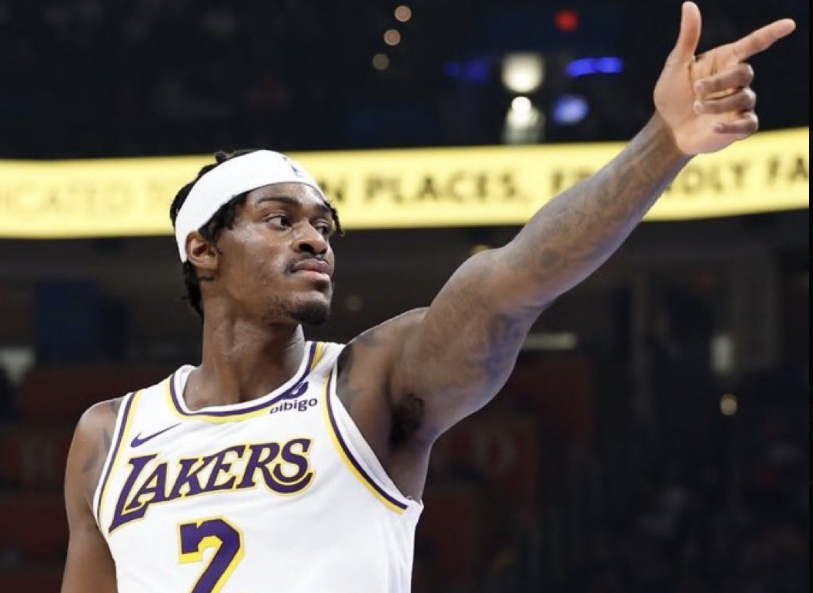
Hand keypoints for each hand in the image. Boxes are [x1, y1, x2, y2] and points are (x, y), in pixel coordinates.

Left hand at [653, 2, 794, 154]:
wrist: (667, 127)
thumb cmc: (673, 93)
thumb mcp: (676, 65)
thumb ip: (688, 38)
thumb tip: (689, 5)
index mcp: (725, 61)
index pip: (753, 44)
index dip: (770, 34)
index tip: (788, 25)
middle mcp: (736, 81)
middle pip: (744, 73)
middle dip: (720, 82)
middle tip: (695, 90)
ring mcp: (740, 104)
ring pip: (743, 99)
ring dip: (717, 104)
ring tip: (695, 107)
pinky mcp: (739, 126)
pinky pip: (748, 124)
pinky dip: (732, 127)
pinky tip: (714, 127)